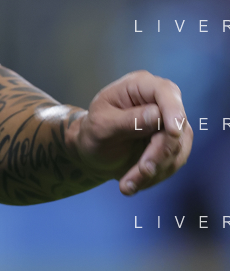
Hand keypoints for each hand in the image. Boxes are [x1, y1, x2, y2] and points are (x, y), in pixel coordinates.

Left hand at [67, 71, 191, 195]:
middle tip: (141, 172)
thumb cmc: (94, 133)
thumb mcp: (102, 126)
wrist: (94, 153)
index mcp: (139, 85)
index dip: (173, 110)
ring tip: (127, 185)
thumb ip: (128, 120)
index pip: (165, 91)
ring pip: (177, 148)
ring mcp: (169, 123)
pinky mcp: (174, 145)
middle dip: (158, 153)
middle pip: (175, 126)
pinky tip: (132, 183)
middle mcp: (158, 101)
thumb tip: (157, 114)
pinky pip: (174, 163)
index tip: (173, 132)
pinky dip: (155, 176)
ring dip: (154, 170)